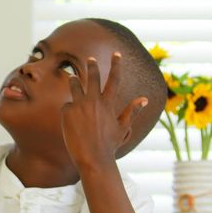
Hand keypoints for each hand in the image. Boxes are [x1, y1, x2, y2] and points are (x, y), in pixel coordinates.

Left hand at [60, 52, 147, 170]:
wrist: (92, 158)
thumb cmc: (109, 145)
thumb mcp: (122, 128)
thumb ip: (132, 111)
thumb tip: (145, 99)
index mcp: (108, 103)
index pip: (114, 79)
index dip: (116, 65)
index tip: (116, 53)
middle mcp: (94, 101)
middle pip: (92, 77)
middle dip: (92, 66)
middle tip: (90, 59)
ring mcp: (80, 105)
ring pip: (75, 86)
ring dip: (74, 81)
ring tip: (73, 78)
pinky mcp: (67, 111)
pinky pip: (67, 106)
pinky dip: (69, 111)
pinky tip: (71, 122)